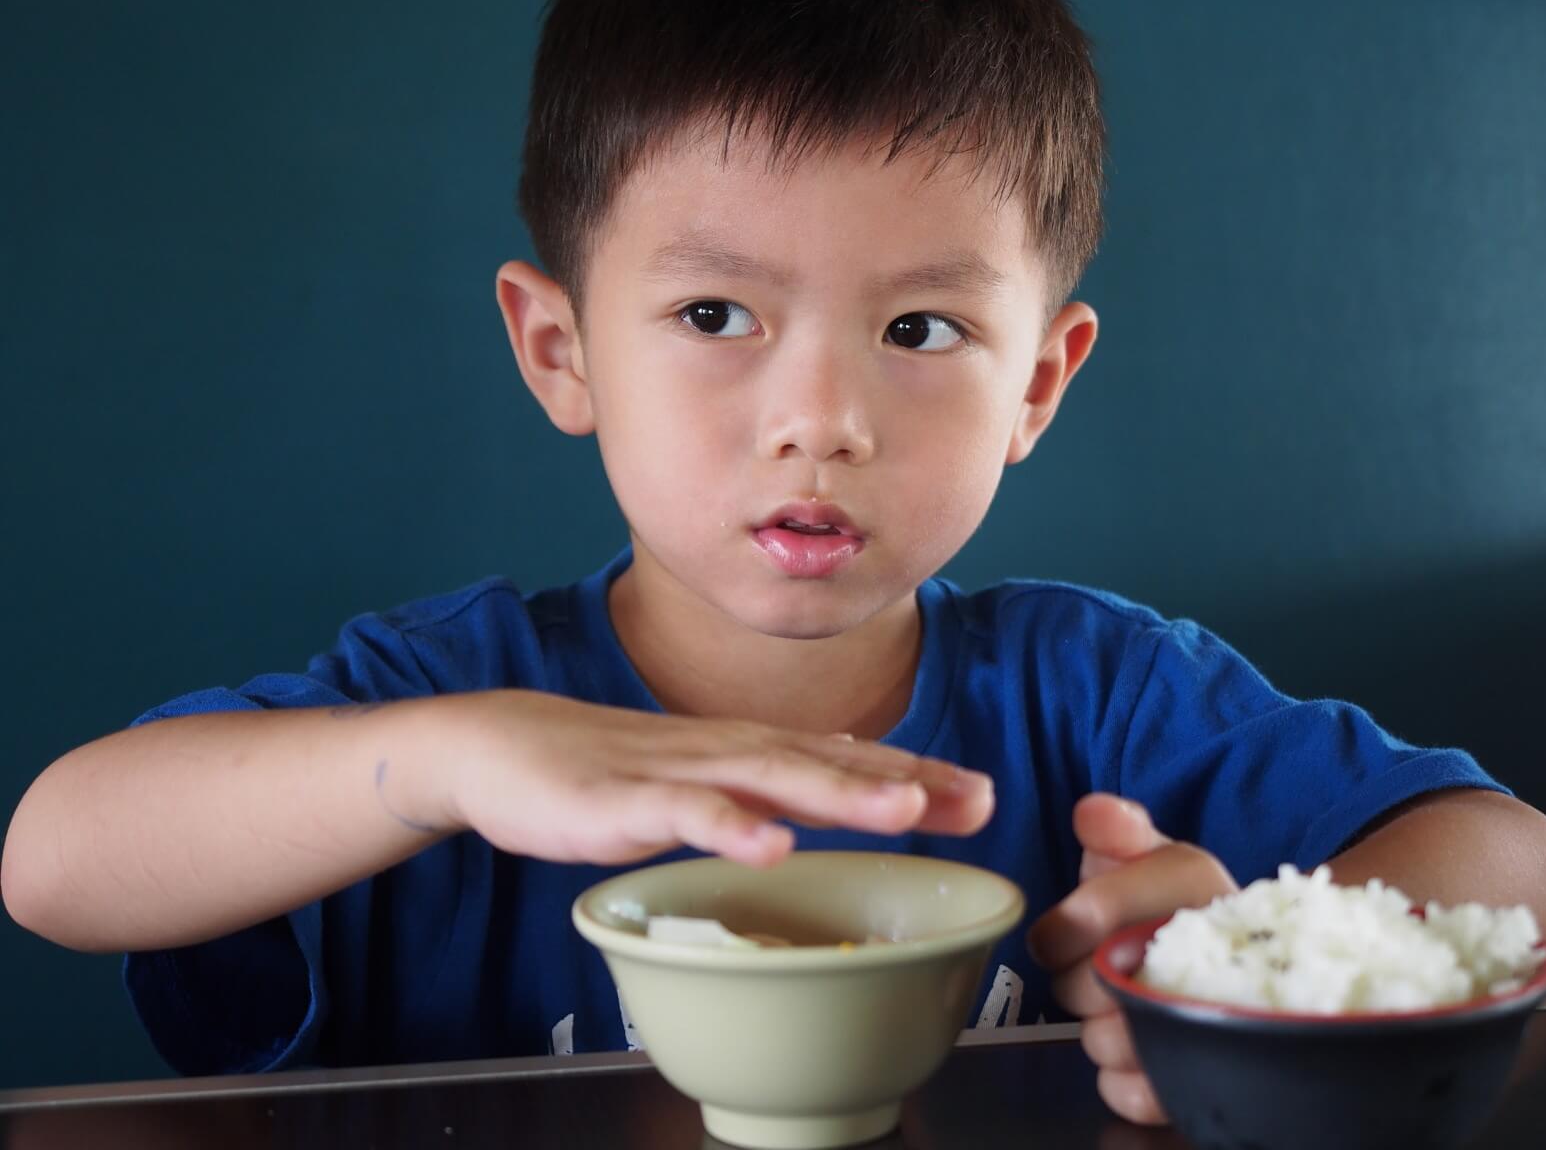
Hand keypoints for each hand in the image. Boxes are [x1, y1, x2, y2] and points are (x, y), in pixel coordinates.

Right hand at [409, 690, 993, 865]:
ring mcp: (682, 773)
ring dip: (842, 795)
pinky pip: (685, 814)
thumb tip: (845, 799)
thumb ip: (772, 793)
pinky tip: (770, 848)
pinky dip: (731, 828)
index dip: (920, 777)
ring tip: (905, 811)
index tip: (985, 798)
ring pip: (773, 781)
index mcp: (753, 752)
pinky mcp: (628, 801)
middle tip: (979, 800)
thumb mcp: (707, 782)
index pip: (851, 760)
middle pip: (833, 765)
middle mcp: (731, 752)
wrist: (508, 748)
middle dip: (910, 783)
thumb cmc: (614, 774)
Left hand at [1026, 793, 1236, 1124]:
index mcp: (1193, 883)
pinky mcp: (1199, 1080)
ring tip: (1120, 1006)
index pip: (1094, 911)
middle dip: (1079, 976)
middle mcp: (1209, 951)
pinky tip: (1130, 1049)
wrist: (1237, 959)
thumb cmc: (1172, 900)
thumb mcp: (1148, 851)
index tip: (1068, 926)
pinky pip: (1133, 1092)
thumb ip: (1117, 828)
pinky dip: (1117, 1078)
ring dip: (1097, 1026)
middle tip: (1098, 966)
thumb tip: (1093, 813)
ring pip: (1106, 1040)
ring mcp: (1212, 1024)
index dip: (1066, 925)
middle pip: (1092, 982)